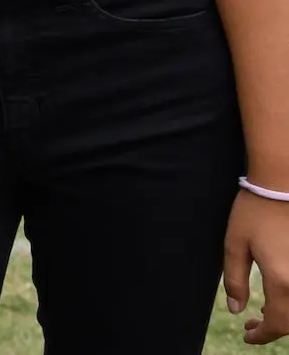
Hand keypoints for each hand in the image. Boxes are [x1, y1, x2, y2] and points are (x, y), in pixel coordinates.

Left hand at [227, 189, 288, 342]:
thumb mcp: (235, 245)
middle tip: (252, 325)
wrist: (281, 183)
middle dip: (273, 328)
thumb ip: (235, 281)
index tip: (247, 335)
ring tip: (262, 312)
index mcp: (282, 279)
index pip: (277, 323)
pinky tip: (279, 295)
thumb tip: (237, 310)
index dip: (263, 335)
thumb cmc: (255, 211)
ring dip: (285, 315)